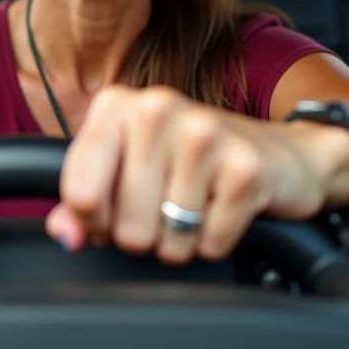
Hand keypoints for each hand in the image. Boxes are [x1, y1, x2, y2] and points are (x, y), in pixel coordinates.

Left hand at [46, 85, 348, 264]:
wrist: (284, 155)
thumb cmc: (193, 163)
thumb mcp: (130, 170)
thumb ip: (84, 203)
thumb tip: (64, 233)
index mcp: (118, 105)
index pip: (78, 193)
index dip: (96, 221)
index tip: (116, 209)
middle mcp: (157, 108)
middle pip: (125, 227)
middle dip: (145, 234)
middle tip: (167, 207)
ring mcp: (204, 134)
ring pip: (166, 239)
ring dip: (181, 240)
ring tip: (197, 206)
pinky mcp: (245, 168)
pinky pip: (208, 242)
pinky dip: (215, 241)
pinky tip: (224, 209)